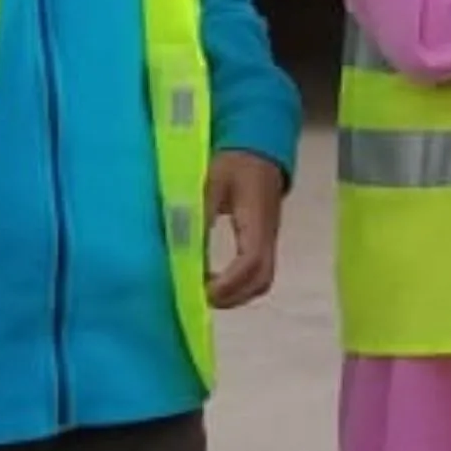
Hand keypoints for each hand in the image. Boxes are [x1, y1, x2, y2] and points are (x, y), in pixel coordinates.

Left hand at [205, 150, 287, 307]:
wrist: (259, 151)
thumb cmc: (234, 165)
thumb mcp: (211, 183)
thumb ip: (199, 213)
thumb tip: (181, 246)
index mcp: (257, 219)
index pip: (251, 260)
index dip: (229, 282)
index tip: (203, 290)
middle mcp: (268, 236)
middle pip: (261, 279)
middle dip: (233, 297)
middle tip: (201, 298)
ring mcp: (269, 241)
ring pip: (262, 280)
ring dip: (236, 295)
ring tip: (206, 292)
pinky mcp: (263, 242)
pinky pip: (257, 273)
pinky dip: (238, 285)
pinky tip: (214, 280)